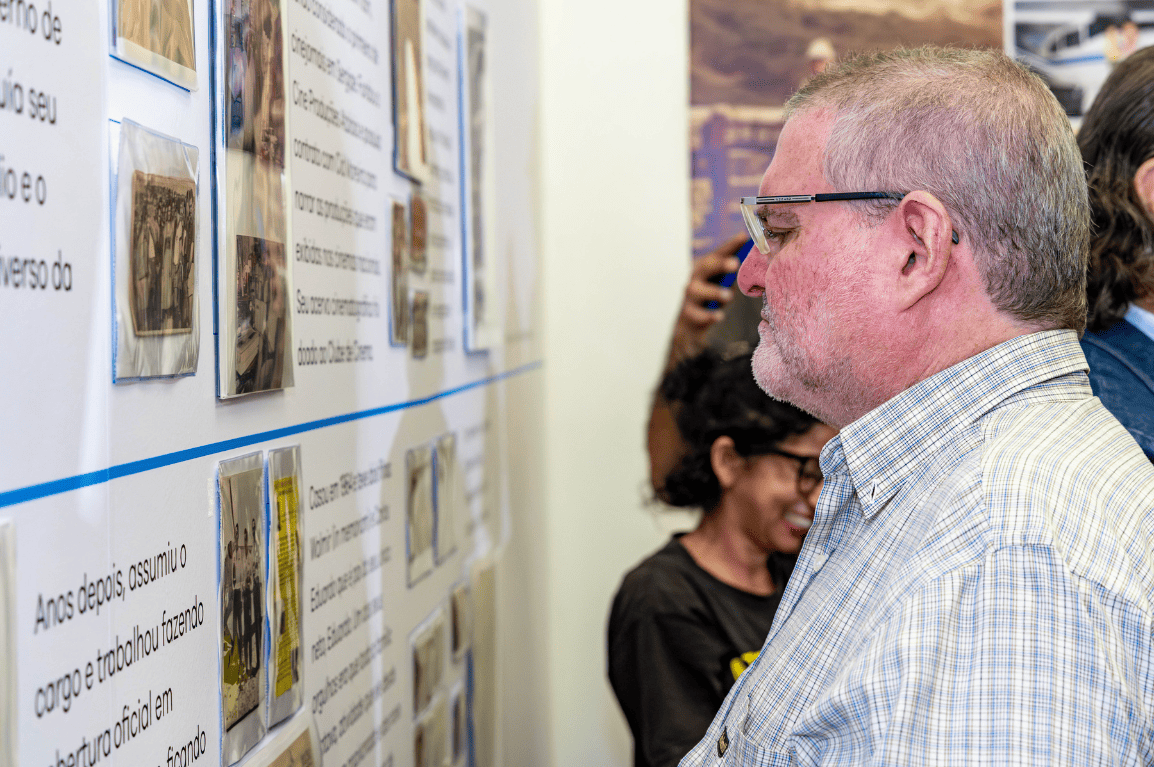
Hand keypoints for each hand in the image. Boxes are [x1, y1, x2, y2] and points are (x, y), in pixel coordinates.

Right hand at [667, 234, 746, 368]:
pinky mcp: (688, 314)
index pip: (719, 254)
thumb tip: (754, 261)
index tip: (743, 236)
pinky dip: (708, 316)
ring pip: (698, 291)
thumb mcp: (722, 284)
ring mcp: (690, 297)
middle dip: (719, 264)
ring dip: (713, 292)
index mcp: (706, 268)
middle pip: (705, 268)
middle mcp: (696, 278)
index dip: (730, 245)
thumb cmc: (711, 299)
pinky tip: (718, 317)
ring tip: (727, 296)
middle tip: (734, 263)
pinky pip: (697, 315)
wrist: (690, 323)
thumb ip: (733, 275)